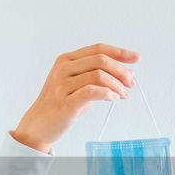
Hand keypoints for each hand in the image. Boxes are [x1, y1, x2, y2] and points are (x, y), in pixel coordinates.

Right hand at [10, 43, 138, 152]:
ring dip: (116, 84)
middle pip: (101, 60)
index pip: (98, 49)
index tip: (136, 58)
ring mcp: (62, 85)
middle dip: (121, 71)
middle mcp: (62, 69)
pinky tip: (113, 98)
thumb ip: (99, 78)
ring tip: (122, 94)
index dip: (120, 52)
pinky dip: (107, 93)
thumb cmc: (60, 106)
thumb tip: (127, 74)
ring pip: (99, 75)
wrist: (39, 126)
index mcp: (66, 60)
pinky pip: (92, 91)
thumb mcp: (78, 86)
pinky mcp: (64, 102)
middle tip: (131, 83)